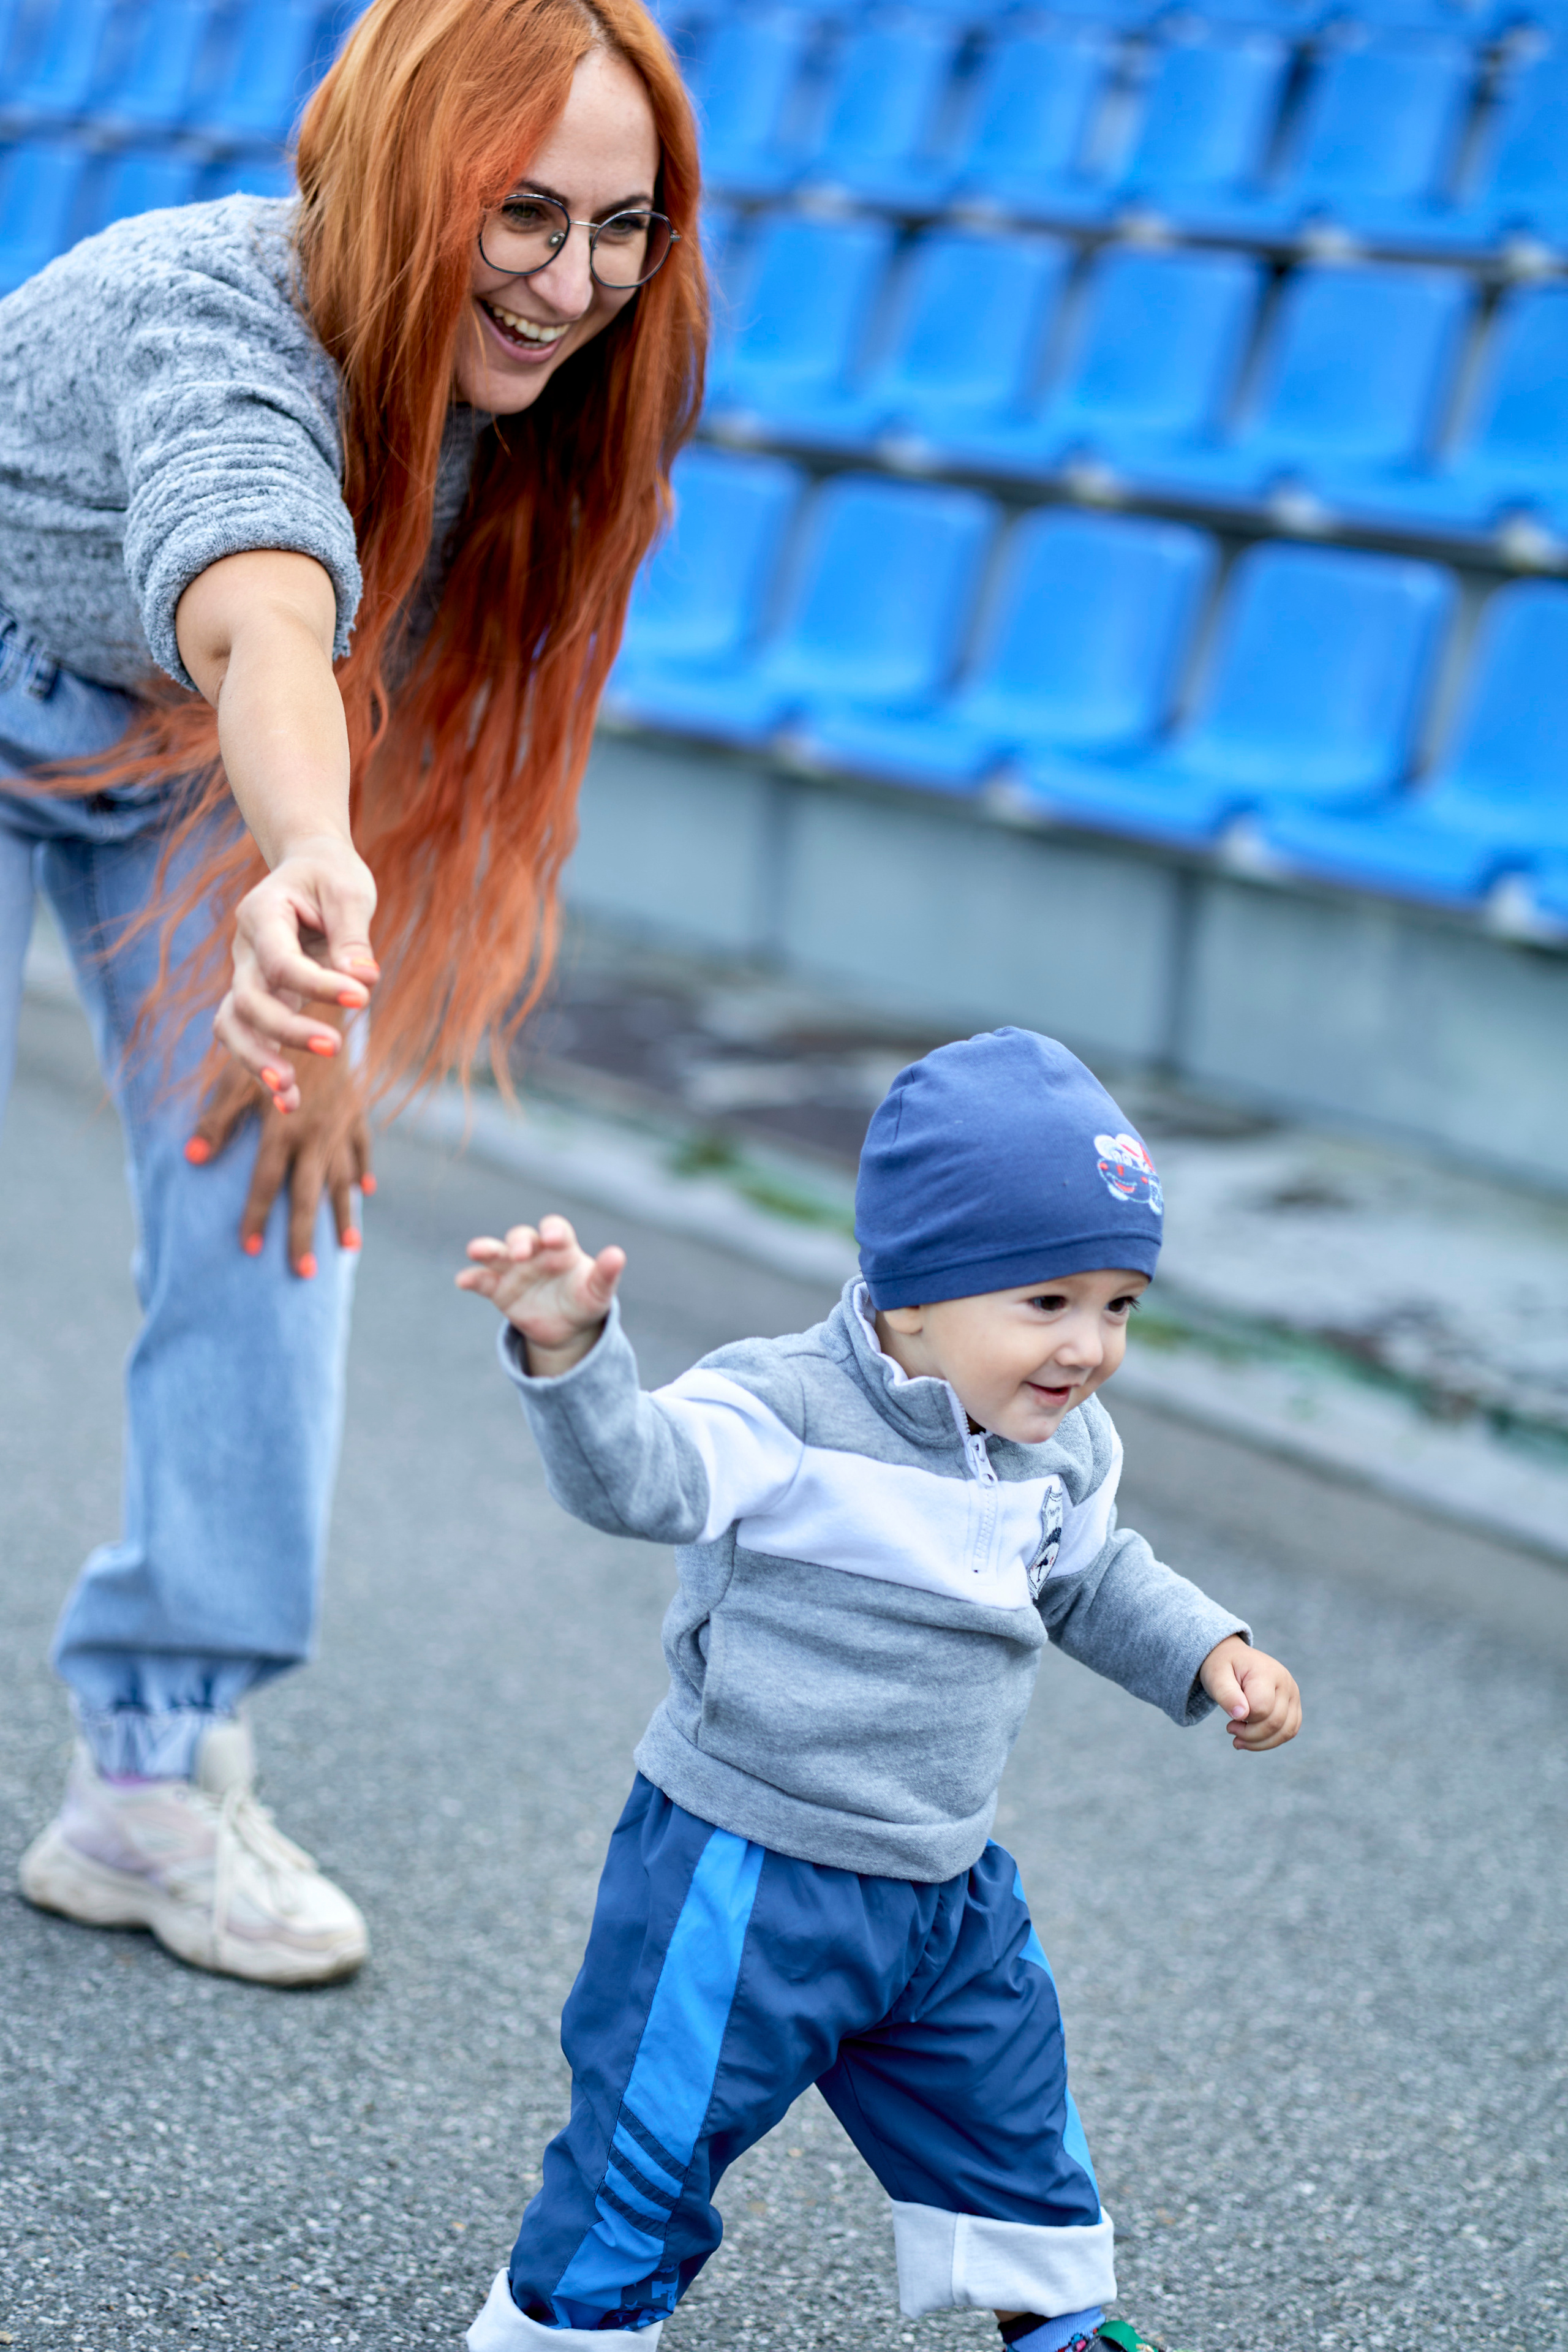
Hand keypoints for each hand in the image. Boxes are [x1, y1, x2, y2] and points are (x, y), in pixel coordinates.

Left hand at [184, 1036, 373, 1277]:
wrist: (328, 1010)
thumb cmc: (275, 1040)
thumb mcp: (239, 1077)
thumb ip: (217, 1121)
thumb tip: (189, 1160)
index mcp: (282, 1130)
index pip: (265, 1184)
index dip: (255, 1218)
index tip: (249, 1251)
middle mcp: (314, 1136)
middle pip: (307, 1197)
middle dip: (304, 1237)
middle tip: (305, 1273)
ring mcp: (341, 1127)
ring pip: (342, 1181)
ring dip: (344, 1216)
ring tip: (347, 1249)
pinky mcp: (358, 1112)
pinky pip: (363, 1149)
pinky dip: (363, 1171)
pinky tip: (365, 1191)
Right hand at [213, 836, 378, 1110]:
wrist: (309, 869)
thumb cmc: (331, 877)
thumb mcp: (348, 891)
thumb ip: (352, 935)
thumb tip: (364, 980)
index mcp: (261, 914)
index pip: (282, 961)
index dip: (319, 985)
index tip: (363, 999)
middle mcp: (244, 949)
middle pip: (249, 1000)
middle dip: (287, 1029)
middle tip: (335, 1047)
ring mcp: (247, 976)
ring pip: (234, 1026)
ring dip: (258, 1061)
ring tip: (290, 1093)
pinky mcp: (260, 998)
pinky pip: (250, 1037)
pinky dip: (265, 1069)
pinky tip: (293, 1101)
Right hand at [457, 1213, 625, 1375]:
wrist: (567, 1328)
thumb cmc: (585, 1300)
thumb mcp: (598, 1291)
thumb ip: (606, 1274)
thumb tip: (617, 1254)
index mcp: (561, 1247)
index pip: (555, 1228)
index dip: (552, 1230)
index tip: (552, 1239)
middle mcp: (535, 1253)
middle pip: (522, 1237)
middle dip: (519, 1242)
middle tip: (521, 1254)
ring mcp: (514, 1269)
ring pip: (496, 1253)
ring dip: (486, 1249)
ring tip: (476, 1250)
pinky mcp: (499, 1289)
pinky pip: (482, 1280)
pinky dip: (472, 1278)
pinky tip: (462, 1280)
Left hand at [1199, 1635, 1301, 1751]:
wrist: (1234, 1659)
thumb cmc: (1223, 1667)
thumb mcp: (1216, 1675)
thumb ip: (1226, 1694)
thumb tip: (1241, 1715)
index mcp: (1267, 1671)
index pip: (1261, 1707)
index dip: (1243, 1718)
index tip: (1230, 1718)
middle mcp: (1286, 1682)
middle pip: (1275, 1722)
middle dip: (1250, 1735)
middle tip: (1230, 1729)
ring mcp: (1293, 1695)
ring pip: (1286, 1731)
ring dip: (1261, 1743)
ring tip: (1240, 1739)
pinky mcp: (1294, 1706)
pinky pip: (1289, 1731)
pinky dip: (1270, 1741)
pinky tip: (1252, 1739)